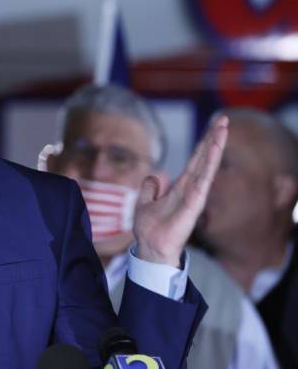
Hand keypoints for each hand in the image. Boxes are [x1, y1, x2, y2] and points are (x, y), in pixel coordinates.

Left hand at [133, 115, 227, 266]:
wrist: (150, 249)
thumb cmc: (149, 230)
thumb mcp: (144, 203)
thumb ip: (150, 188)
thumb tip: (154, 175)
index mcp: (179, 187)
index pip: (194, 160)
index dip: (203, 143)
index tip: (213, 126)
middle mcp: (190, 188)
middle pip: (203, 159)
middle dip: (213, 139)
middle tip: (224, 119)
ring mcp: (193, 196)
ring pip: (206, 167)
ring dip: (214, 148)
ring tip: (223, 129)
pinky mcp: (192, 206)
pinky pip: (202, 183)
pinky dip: (208, 167)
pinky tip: (213, 153)